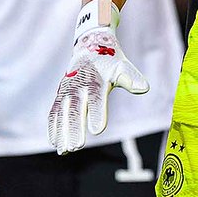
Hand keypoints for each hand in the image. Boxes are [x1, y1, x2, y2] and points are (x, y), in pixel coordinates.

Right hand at [47, 0, 147, 154]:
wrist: (90, 45)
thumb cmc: (110, 61)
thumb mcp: (122, 67)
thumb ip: (131, 78)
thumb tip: (144, 88)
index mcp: (96, 80)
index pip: (96, 99)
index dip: (97, 114)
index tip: (97, 131)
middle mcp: (79, 85)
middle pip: (76, 109)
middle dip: (75, 128)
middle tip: (77, 147)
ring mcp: (67, 90)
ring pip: (62, 113)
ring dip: (62, 132)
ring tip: (64, 151)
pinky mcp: (60, 94)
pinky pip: (54, 112)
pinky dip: (53, 127)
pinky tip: (56, 143)